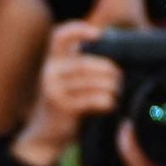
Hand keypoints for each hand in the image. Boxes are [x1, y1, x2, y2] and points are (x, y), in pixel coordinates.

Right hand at [11, 22, 125, 165]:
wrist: (45, 135)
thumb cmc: (65, 104)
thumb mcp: (68, 81)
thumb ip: (82, 66)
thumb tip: (115, 51)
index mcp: (52, 61)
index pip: (60, 36)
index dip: (78, 29)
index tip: (99, 34)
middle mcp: (50, 72)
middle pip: (86, 63)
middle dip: (109, 69)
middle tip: (120, 77)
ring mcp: (54, 90)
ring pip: (92, 81)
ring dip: (111, 87)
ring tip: (117, 91)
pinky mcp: (62, 107)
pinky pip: (92, 99)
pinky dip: (106, 101)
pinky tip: (111, 104)